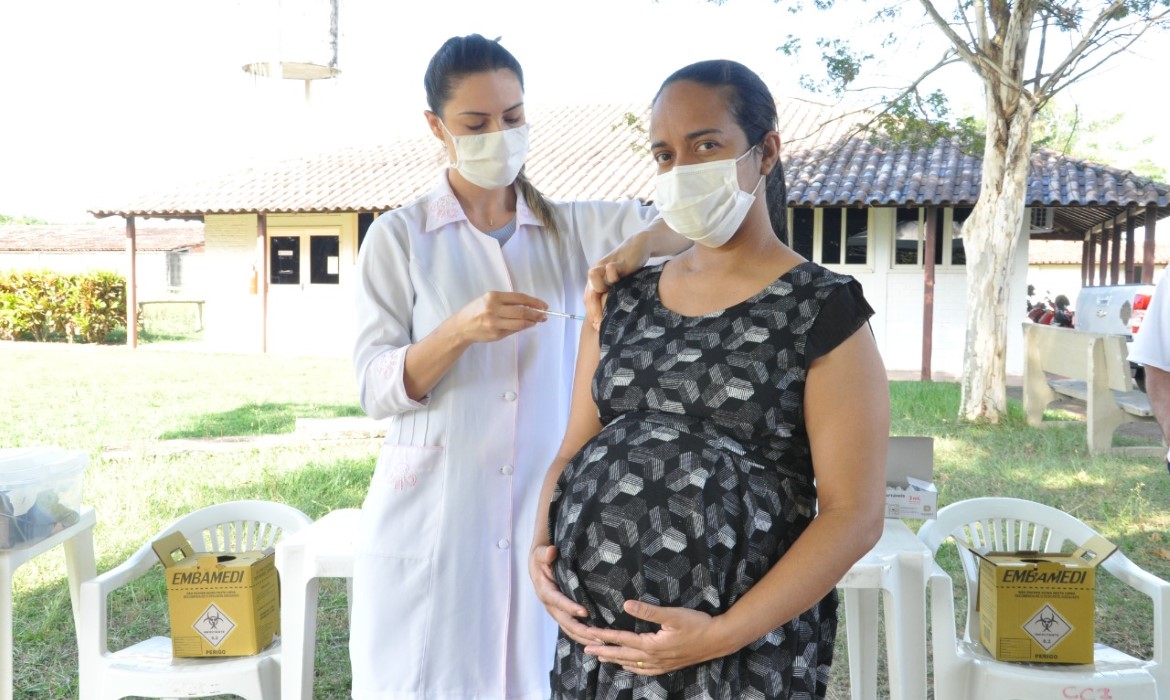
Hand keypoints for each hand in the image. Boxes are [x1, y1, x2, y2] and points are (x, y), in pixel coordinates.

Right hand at [454, 291, 548, 343]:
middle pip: (522, 311)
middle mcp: (494, 309)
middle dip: (536, 313)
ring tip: (537, 321)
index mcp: (493, 297)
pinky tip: (527, 325)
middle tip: (544, 315)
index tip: (543, 305)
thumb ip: (507, 302)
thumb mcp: (489, 300)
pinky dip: (523, 327)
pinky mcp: (496, 334)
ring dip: (532, 322)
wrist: (461, 326)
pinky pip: (514, 330)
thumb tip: (530, 306)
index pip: (520, 298)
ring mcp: (495, 323)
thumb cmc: (477, 311)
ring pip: (520, 323)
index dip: (534, 302)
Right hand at [528, 544, 600, 645]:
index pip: (557, 601)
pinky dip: (583, 636)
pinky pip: (572, 628)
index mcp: (545, 590)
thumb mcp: (540, 553)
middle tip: (598, 636)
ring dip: (584, 637)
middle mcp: (550, 605)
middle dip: (581, 630)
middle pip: (565, 621)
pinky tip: (597, 641)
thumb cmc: (542, 558)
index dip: (569, 607)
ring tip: (602, 644)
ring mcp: (556, 612)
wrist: (538, 565)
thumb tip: (551, 551)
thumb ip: (545, 553)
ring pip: (569, 629)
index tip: (585, 611)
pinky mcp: (562, 614)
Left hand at [582, 600, 732, 675]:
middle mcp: (653, 657)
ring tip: (601, 658)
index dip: (604, 636)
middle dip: (604, 651)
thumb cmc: (697, 624)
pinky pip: (645, 671)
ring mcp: (661, 664)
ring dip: (615, 660)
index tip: (589, 634)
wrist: (718, 640)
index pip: (622, 639)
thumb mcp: (672, 614)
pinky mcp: (669, 665)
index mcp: (651, 645)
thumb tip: (626, 604)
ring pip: (632, 664)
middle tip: (586, 649)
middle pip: (622, 655)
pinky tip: (628, 667)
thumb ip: (648, 611)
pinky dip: (633, 669)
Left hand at [585, 234, 650, 329]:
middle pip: (589, 293)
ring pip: (593, 279)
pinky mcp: (617, 261)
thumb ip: (613, 296)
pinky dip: (611, 277)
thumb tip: (612, 319)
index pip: (589, 300)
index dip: (592, 314)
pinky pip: (610, 270)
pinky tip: (618, 288)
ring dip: (598, 293)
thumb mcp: (619, 285)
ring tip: (608, 310)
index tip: (598, 328)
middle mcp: (596, 273)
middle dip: (594, 310)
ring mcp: (605, 266)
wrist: (639, 247)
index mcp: (594, 280)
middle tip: (601, 325)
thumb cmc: (629, 269)